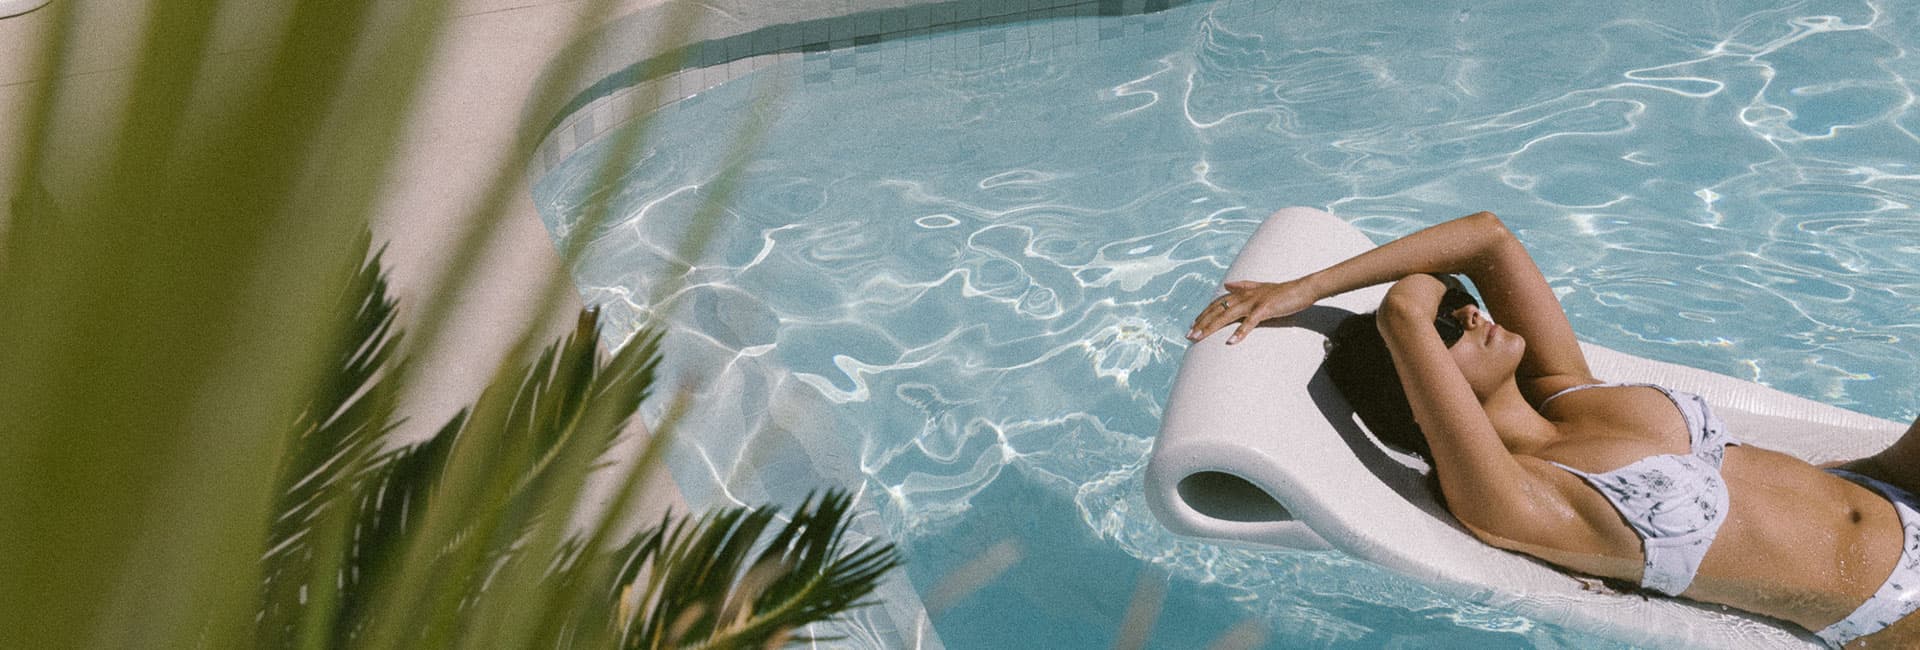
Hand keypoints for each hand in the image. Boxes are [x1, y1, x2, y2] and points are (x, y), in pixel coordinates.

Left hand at [1186, 279, 1317, 344]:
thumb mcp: (1260, 287)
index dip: (1204, 314)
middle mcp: (1244, 296)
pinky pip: (1250, 322)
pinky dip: (1240, 332)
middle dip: (1201, 323)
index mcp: (1242, 293)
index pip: (1217, 304)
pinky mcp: (1265, 309)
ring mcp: (1253, 302)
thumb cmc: (1283, 292)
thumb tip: (1227, 285)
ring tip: (1199, 337)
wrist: (1303, 289)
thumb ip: (1243, 286)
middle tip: (1189, 336)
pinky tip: (1230, 342)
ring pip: (1227, 315)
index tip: (1192, 325)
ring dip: (1211, 327)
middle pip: (1217, 310)